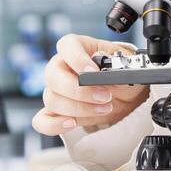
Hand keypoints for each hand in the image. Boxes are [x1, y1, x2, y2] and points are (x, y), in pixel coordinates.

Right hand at [31, 35, 148, 135]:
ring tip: (104, 108)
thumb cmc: (123, 77)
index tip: (93, 72)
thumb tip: (104, 61)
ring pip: (51, 99)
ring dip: (78, 108)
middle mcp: (62, 67)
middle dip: (78, 90)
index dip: (76, 58)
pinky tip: (72, 124)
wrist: (126, 98)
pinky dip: (54, 124)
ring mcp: (56, 90)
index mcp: (79, 48)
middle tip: (104, 97)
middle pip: (52, 75)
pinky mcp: (56, 112)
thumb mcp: (128, 68)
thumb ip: (117, 66)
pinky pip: (42, 120)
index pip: (67, 45)